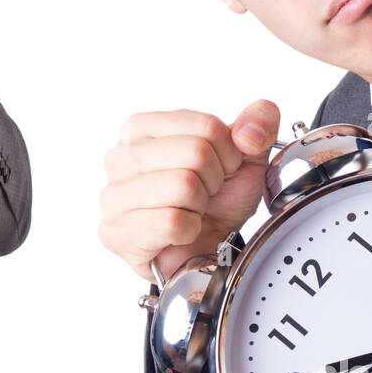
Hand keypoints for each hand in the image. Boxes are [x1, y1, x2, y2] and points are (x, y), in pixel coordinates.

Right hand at [99, 101, 280, 282]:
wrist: (207, 247)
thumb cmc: (216, 202)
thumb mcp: (245, 157)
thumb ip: (258, 124)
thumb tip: (252, 128)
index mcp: (142, 128)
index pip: (206, 126)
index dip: (228, 152)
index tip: (221, 169)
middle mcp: (120, 157)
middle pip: (196, 152)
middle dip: (214, 179)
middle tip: (205, 194)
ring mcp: (113, 195)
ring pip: (183, 185)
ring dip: (200, 205)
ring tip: (191, 210)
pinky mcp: (117, 232)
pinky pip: (171, 221)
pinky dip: (188, 230)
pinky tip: (181, 231)